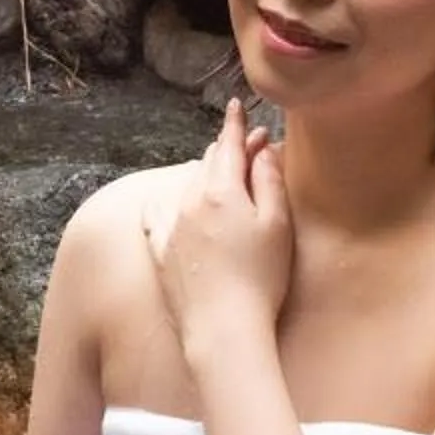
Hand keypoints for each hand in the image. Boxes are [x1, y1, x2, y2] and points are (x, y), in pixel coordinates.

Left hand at [143, 98, 291, 366]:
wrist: (222, 328)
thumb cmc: (260, 278)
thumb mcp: (277, 225)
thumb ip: (269, 182)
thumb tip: (263, 149)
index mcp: (222, 190)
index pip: (228, 145)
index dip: (235, 124)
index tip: (236, 106)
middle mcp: (189, 201)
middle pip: (207, 163)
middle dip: (227, 150)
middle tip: (249, 147)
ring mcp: (170, 226)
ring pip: (184, 185)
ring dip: (202, 174)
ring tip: (218, 173)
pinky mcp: (159, 250)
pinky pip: (157, 213)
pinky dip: (170, 199)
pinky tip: (173, 201)